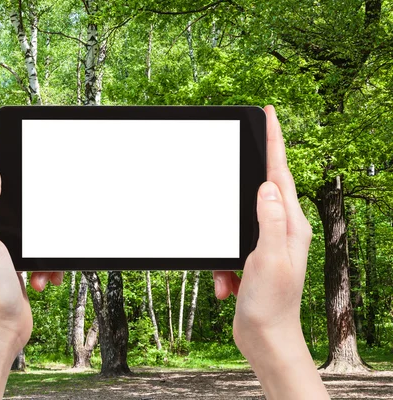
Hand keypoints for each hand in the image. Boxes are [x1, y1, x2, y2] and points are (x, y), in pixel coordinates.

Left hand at [0, 146, 62, 398]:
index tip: (13, 142)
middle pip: (7, 196)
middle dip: (29, 201)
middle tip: (43, 197)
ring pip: (28, 223)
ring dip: (41, 242)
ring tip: (39, 263)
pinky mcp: (14, 260)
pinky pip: (36, 248)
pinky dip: (44, 262)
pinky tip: (41, 278)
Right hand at [212, 106, 328, 398]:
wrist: (265, 338)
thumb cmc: (271, 303)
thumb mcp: (268, 258)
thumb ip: (268, 220)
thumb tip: (267, 186)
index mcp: (290, 225)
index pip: (281, 174)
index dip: (275, 142)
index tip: (270, 114)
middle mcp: (282, 230)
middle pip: (259, 191)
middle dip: (243, 184)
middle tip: (236, 161)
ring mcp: (267, 244)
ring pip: (237, 223)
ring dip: (225, 249)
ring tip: (229, 278)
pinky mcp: (251, 257)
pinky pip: (229, 249)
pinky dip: (222, 267)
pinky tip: (226, 286)